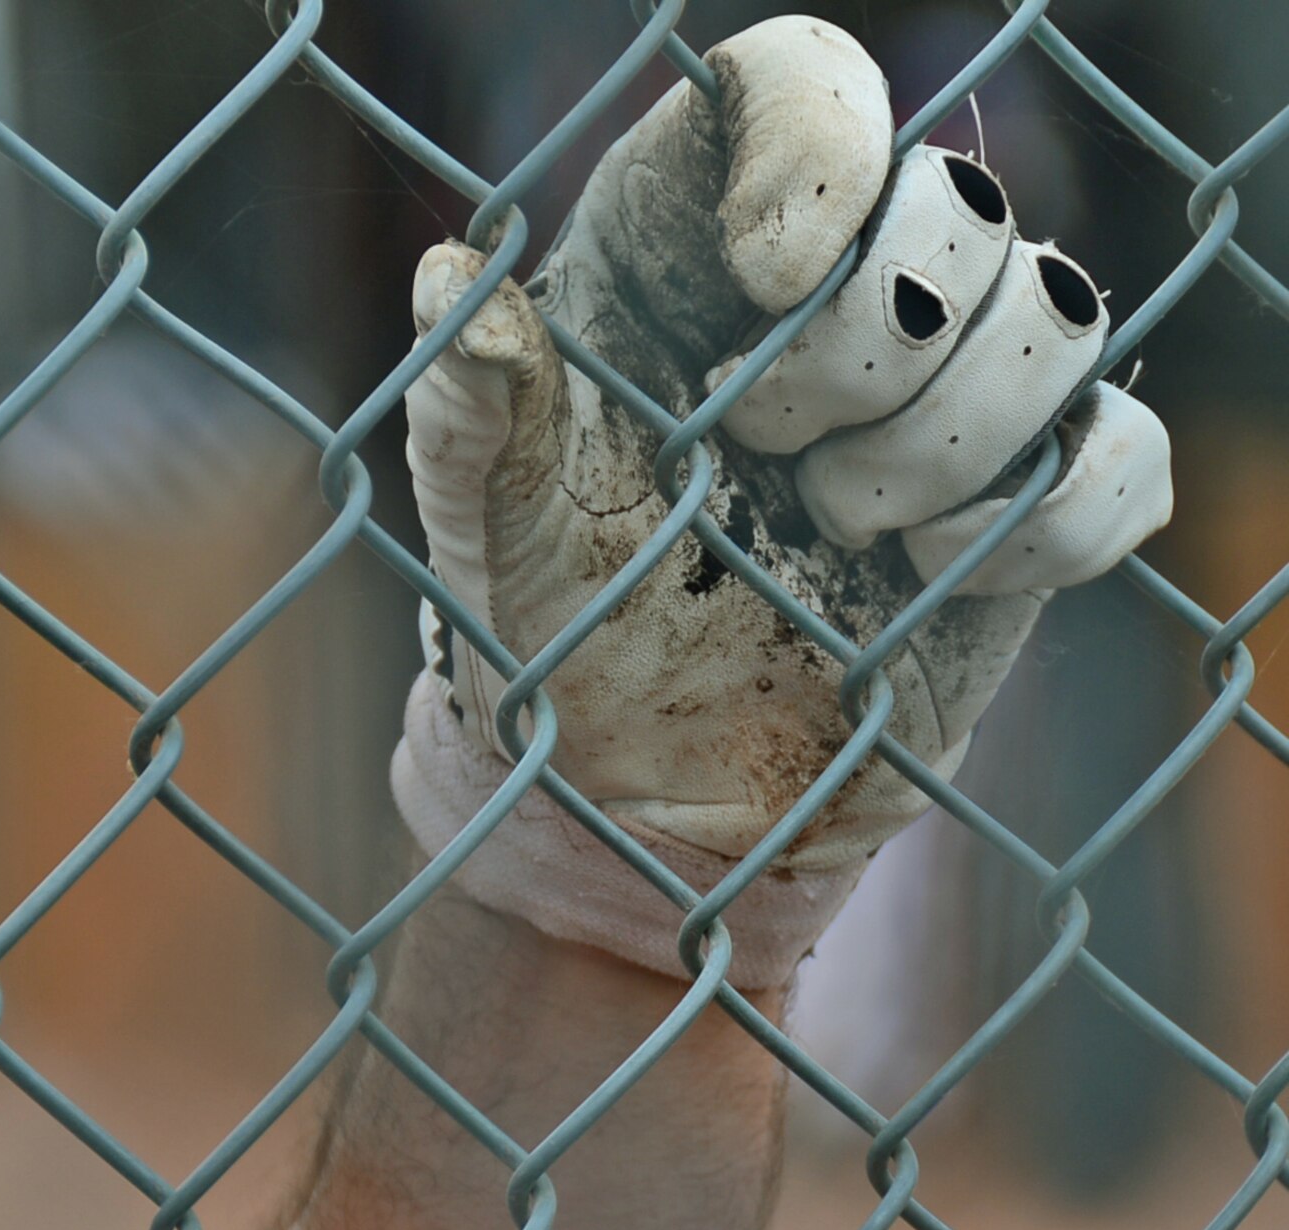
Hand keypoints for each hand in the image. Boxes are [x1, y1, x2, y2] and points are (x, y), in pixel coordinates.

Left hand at [395, 15, 1171, 981]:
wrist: (628, 796)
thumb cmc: (540, 636)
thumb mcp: (487, 526)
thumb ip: (471, 405)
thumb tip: (449, 279)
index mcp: (680, 258)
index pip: (797, 90)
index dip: (820, 148)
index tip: (770, 275)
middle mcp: (824, 304)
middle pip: (956, 200)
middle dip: (872, 345)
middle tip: (770, 458)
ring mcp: (937, 401)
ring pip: (1061, 312)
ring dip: (953, 439)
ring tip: (840, 532)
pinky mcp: (1018, 510)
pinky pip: (1125, 458)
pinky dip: (1050, 522)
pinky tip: (926, 575)